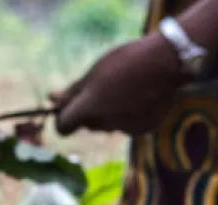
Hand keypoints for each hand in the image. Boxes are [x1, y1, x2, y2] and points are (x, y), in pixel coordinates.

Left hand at [52, 33, 184, 135]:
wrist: (166, 61)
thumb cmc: (125, 61)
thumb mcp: (94, 72)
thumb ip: (72, 91)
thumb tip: (51, 99)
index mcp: (89, 108)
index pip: (63, 127)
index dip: (63, 118)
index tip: (68, 107)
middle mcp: (105, 124)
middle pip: (88, 124)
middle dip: (90, 111)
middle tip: (104, 88)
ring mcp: (125, 129)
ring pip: (108, 125)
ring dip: (111, 113)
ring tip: (126, 90)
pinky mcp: (142, 129)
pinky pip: (128, 126)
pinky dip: (130, 115)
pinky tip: (140, 98)